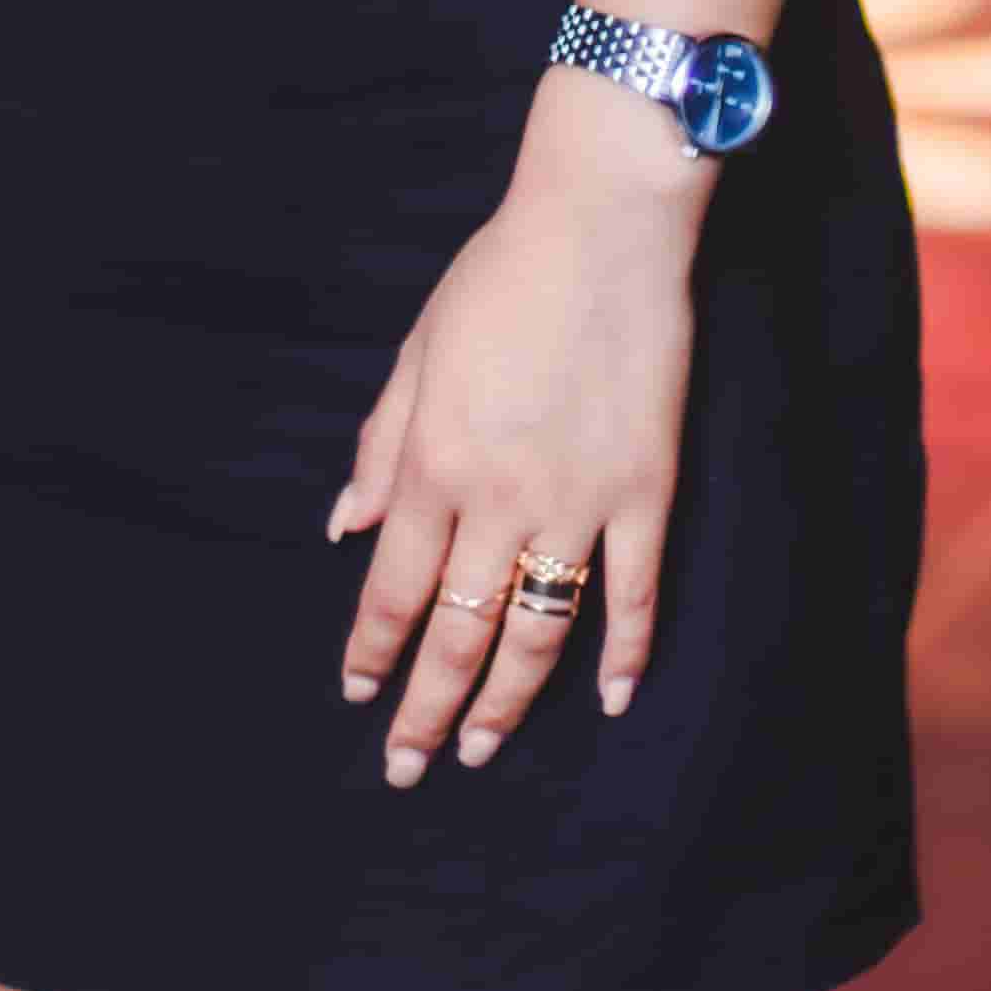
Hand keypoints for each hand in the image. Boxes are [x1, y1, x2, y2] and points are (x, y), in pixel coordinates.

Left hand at [327, 98, 701, 781]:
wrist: (602, 223)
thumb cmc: (500, 275)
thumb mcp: (419, 351)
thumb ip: (381, 446)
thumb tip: (345, 530)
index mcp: (436, 463)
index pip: (393, 588)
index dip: (372, 651)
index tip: (357, 694)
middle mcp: (501, 499)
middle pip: (458, 632)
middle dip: (425, 707)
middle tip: (405, 766)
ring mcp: (579, 502)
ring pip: (538, 633)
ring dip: (507, 702)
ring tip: (481, 748)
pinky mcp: (645, 491)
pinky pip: (635, 593)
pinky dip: (626, 653)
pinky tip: (612, 699)